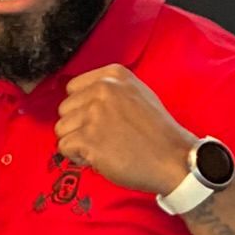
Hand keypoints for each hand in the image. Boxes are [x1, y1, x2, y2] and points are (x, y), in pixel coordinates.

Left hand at [53, 66, 196, 196]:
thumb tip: (79, 100)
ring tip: (100, 148)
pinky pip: (63, 147)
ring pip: (61, 129)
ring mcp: (95, 113)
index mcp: (114, 75)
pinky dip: (77, 157)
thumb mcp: (137, 94)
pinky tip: (97, 158)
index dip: (81, 109)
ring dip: (76, 143)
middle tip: (101, 138)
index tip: (98, 121)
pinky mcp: (89, 138)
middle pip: (64, 109)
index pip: (73, 88)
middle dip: (77, 126)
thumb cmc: (157, 132)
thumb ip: (110, 91)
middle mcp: (103, 89)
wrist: (173, 158)